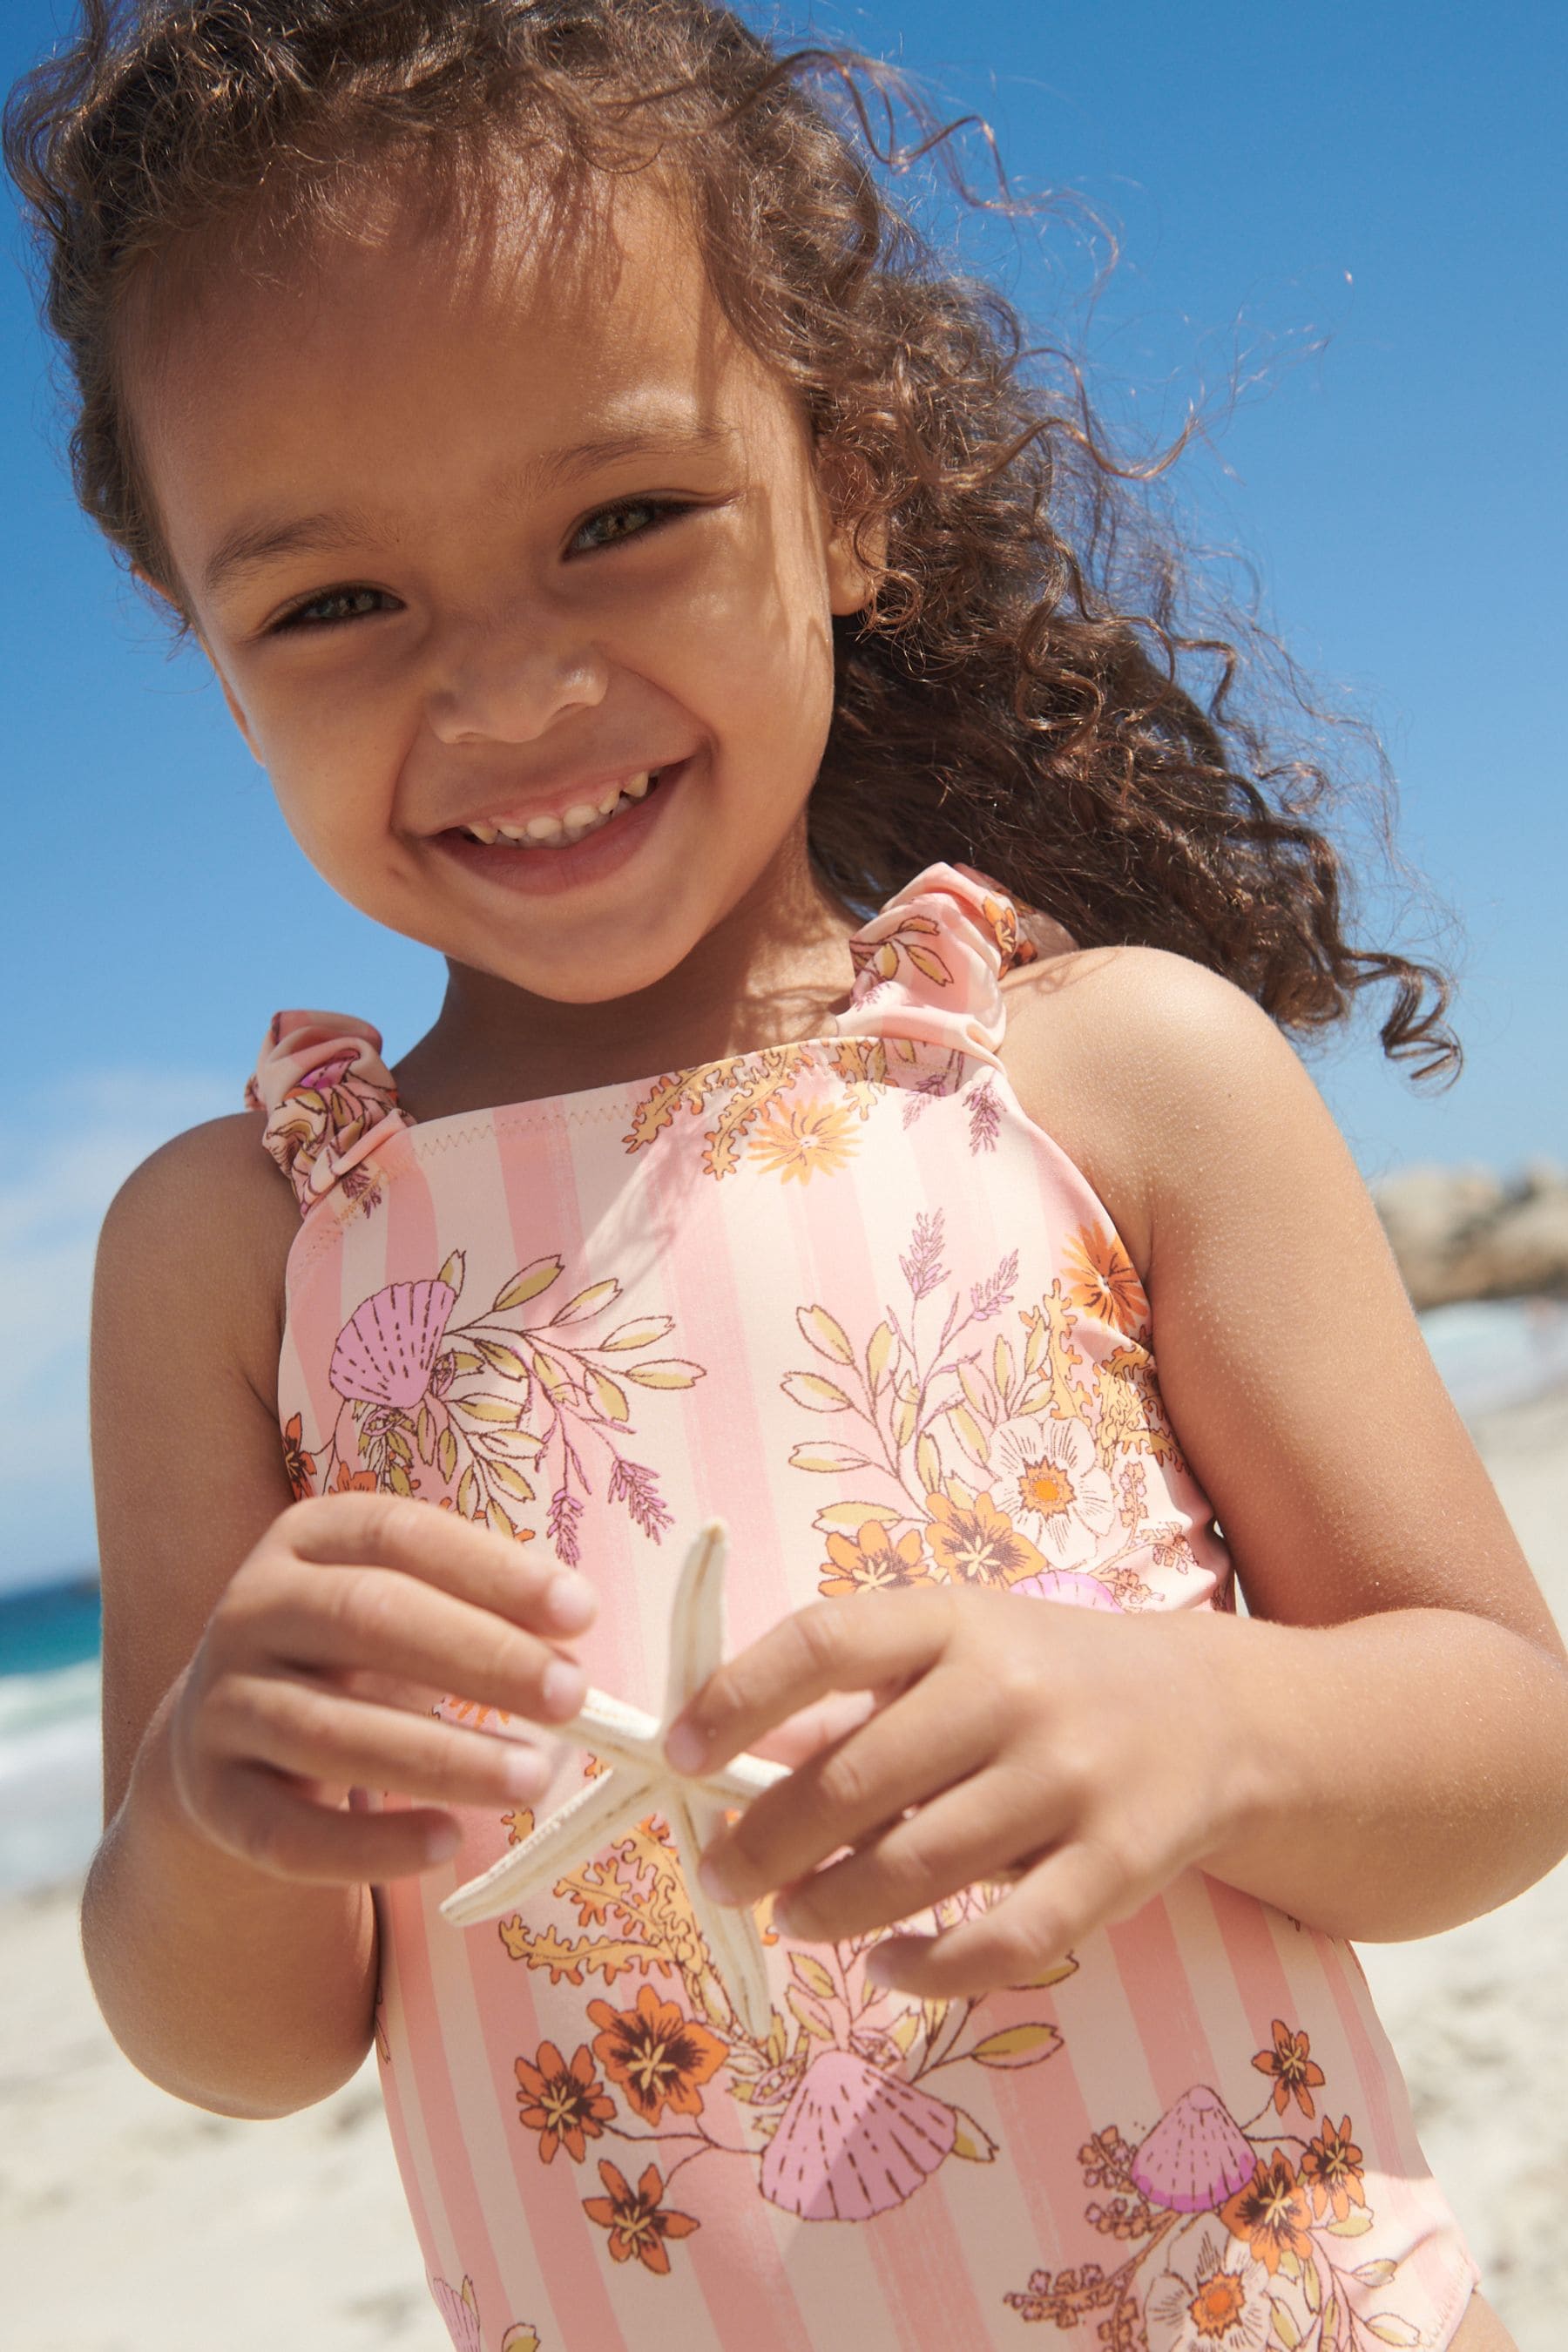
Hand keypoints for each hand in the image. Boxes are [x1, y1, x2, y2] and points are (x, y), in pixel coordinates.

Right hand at [167, 1494, 595, 1884]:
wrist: (225, 1728)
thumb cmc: (353, 1652)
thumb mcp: (404, 1602)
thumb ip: (481, 1610)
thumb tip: (573, 1643)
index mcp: (308, 1538)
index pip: (401, 1535)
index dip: (493, 1570)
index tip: (582, 1612)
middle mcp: (251, 1608)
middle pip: (367, 1619)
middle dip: (481, 1658)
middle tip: (572, 1697)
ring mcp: (221, 1702)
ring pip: (331, 1731)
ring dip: (442, 1758)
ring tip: (532, 1780)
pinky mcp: (210, 1796)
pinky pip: (288, 1832)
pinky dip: (370, 1846)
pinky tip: (446, 1841)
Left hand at [665, 1586, 1260, 1997]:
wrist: (1212, 1712)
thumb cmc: (1044, 1677)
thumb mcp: (957, 1646)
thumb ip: (859, 1698)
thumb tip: (731, 1765)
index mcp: (955, 1619)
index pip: (823, 1643)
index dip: (737, 1700)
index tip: (679, 1754)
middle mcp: (1010, 1691)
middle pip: (854, 1777)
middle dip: (764, 1841)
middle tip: (719, 1876)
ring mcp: (1069, 1779)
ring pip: (915, 1867)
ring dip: (829, 1907)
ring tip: (792, 1917)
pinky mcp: (1116, 1866)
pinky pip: (1002, 1941)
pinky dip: (927, 1967)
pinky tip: (886, 1966)